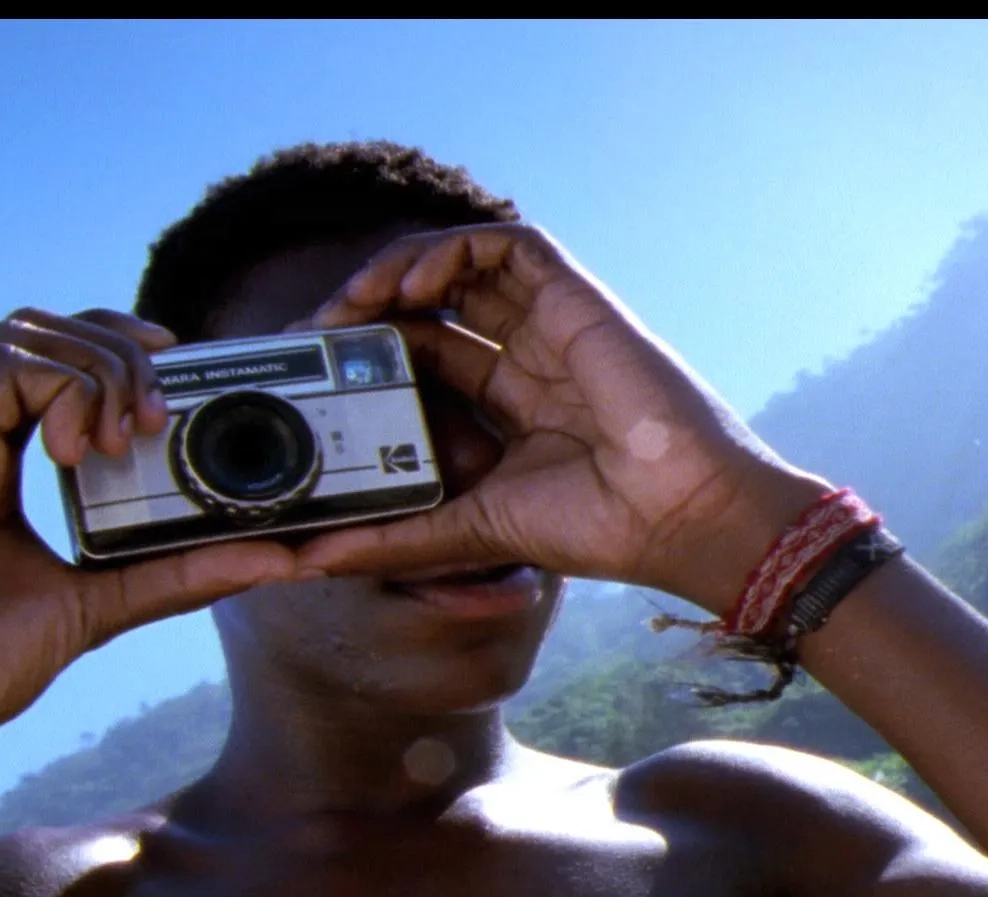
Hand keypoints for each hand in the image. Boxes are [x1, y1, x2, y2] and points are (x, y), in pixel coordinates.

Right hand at [0, 309, 296, 775]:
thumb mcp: (93, 609)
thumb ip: (175, 576)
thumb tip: (277, 559)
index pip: (50, 363)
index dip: (117, 354)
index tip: (176, 384)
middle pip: (43, 328)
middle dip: (121, 349)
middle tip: (162, 416)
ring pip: (27, 332)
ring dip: (102, 368)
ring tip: (132, 438)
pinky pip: (5, 367)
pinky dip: (67, 391)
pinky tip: (89, 455)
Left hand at [294, 224, 830, 611]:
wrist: (680, 515)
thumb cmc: (600, 528)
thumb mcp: (469, 531)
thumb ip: (393, 540)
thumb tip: (308, 560)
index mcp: (510, 409)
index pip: (426, 360)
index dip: (370, 356)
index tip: (315, 375)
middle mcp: (528, 359)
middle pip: (435, 307)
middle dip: (369, 310)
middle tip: (317, 333)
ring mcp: (551, 325)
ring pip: (462, 264)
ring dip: (398, 269)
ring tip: (354, 302)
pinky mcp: (575, 297)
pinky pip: (506, 246)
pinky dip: (452, 250)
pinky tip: (411, 285)